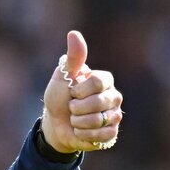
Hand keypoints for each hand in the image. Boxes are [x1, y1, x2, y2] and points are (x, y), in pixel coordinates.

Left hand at [41, 30, 122, 152]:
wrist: (55, 124)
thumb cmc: (60, 97)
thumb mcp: (63, 76)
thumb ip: (73, 58)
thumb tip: (73, 33)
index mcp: (105, 80)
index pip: (97, 82)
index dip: (79, 91)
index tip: (72, 92)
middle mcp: (114, 96)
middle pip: (97, 103)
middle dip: (76, 108)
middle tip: (72, 108)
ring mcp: (114, 115)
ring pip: (97, 121)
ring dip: (78, 123)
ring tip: (76, 120)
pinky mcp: (111, 133)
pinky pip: (102, 135)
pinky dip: (85, 135)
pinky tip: (81, 131)